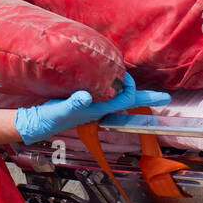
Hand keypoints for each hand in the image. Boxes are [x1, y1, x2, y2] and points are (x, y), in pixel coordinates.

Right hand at [13, 72, 170, 143]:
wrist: (39, 123)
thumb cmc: (51, 118)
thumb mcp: (62, 109)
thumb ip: (74, 103)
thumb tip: (86, 96)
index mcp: (100, 108)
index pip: (127, 99)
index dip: (135, 90)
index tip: (134, 81)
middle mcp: (101, 106)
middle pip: (129, 101)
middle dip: (146, 98)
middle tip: (163, 97)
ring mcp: (95, 104)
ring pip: (119, 97)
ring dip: (131, 91)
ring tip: (143, 85)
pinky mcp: (86, 100)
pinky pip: (107, 92)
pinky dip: (114, 86)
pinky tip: (112, 80)